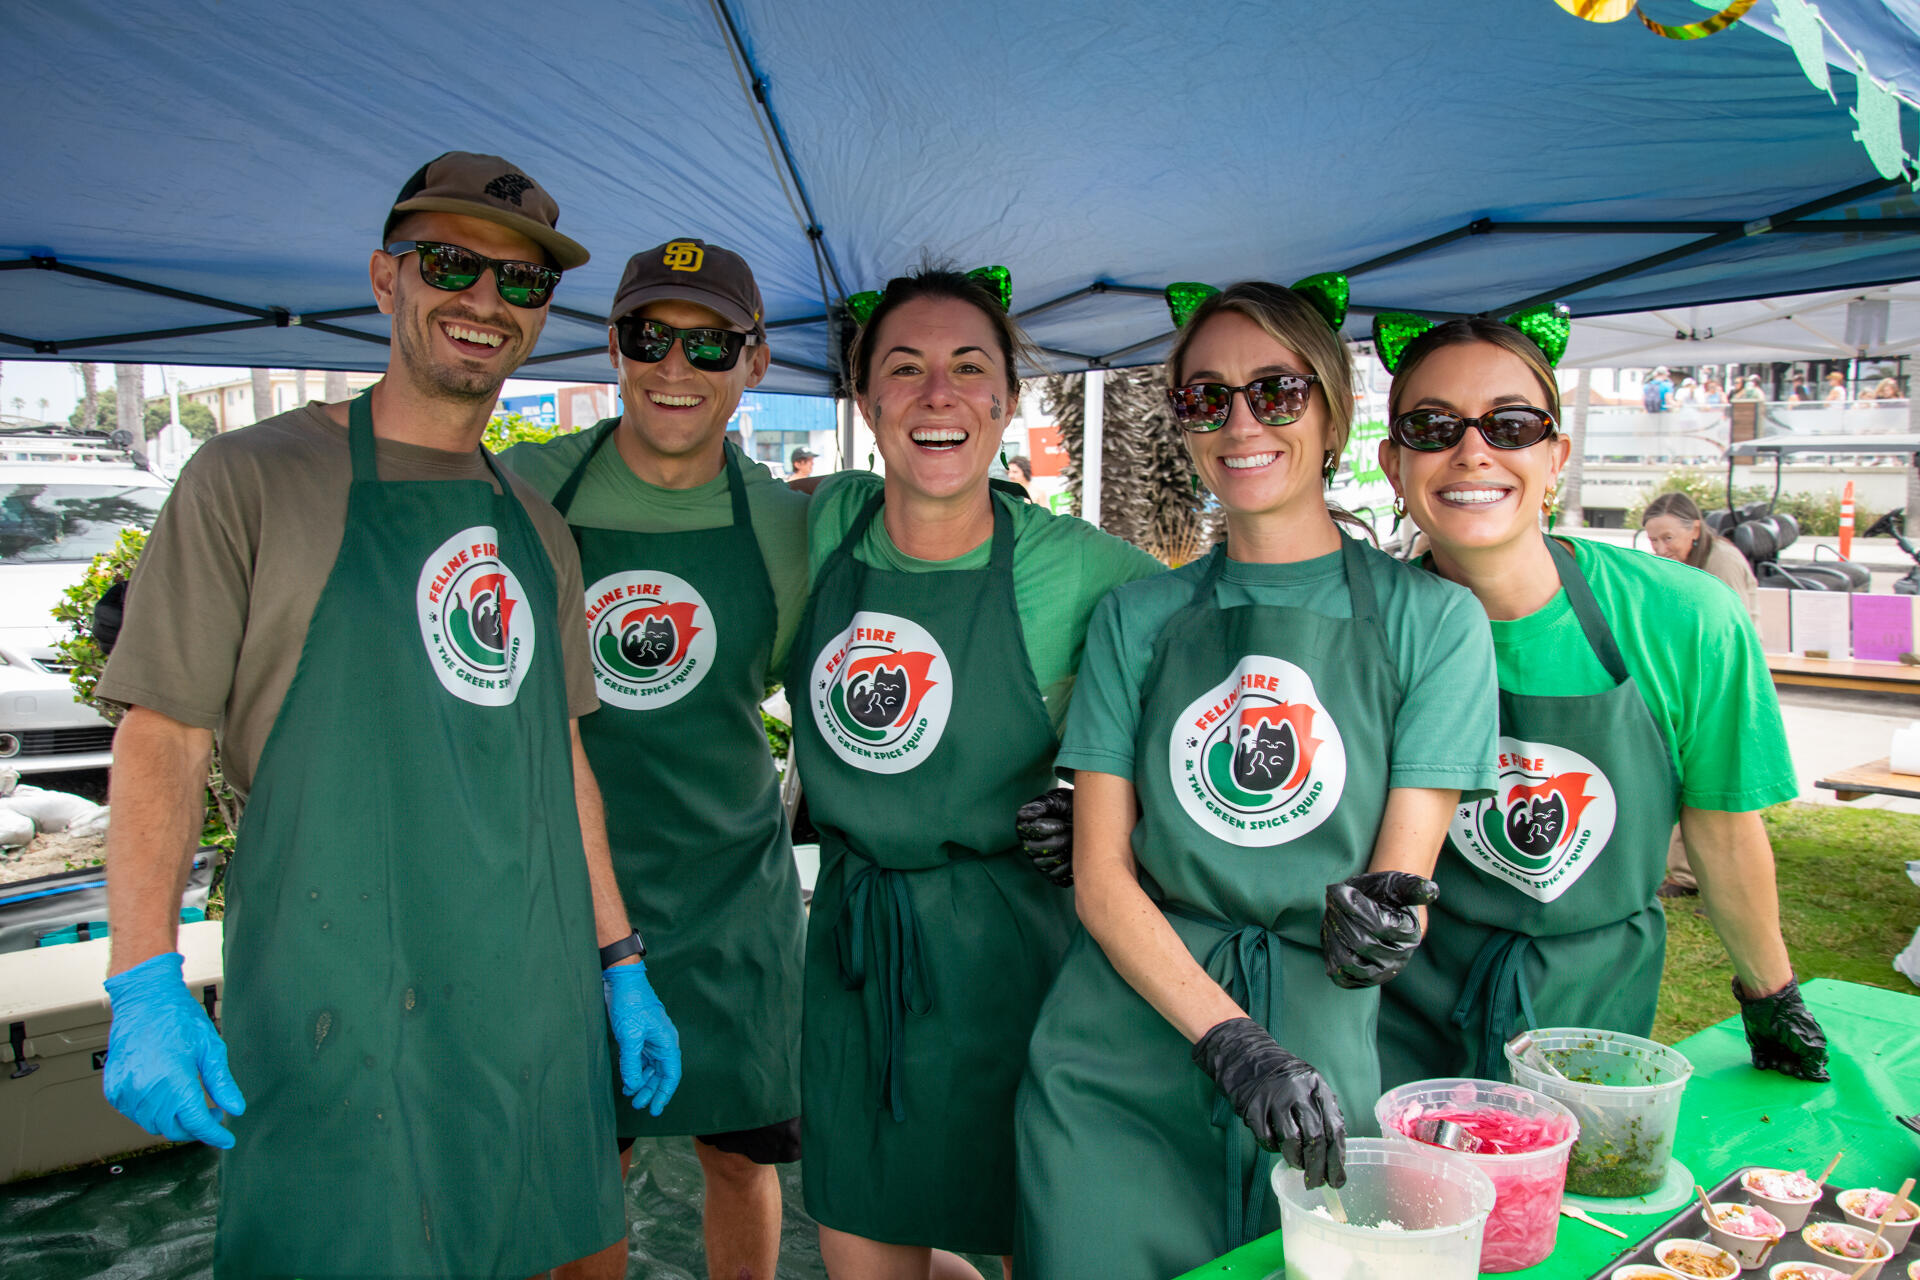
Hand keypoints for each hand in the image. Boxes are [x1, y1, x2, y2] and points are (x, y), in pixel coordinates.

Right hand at [102, 952, 245, 1147]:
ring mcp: (125, 1092)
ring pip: (153, 1125)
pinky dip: (152, 1113)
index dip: (214, 1134)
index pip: (195, 1122)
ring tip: (190, 1102)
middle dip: (195, 1128)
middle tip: (212, 1113)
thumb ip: (221, 1083)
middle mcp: (145, 1090)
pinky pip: (135, 1114)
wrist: (143, 1000)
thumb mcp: (210, 1047)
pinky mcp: (114, 1090)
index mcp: (172, 1080)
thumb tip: (235, 1108)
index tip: (227, 1140)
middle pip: (173, 1129)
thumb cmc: (177, 1017)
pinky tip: (166, 1096)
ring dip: (173, 1122)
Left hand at [604, 961, 681, 1114]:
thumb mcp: (630, 1036)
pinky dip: (635, 1071)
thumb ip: (631, 1063)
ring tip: (631, 1096)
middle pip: (661, 1073)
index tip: (655, 1109)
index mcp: (666, 1042)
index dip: (665, 1093)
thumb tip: (633, 1086)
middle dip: (651, 1091)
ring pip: (650, 1067)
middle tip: (639, 1106)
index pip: (671, 1074)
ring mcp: (650, 1039)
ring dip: (642, 1082)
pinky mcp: (639, 1035)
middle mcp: (661, 1042)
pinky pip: (641, 1059)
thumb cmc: (631, 1004)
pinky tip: (627, 1079)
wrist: (622, 980)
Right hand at [1016, 787, 1073, 886]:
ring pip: (1043, 864)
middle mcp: (1028, 844)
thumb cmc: (1070, 806)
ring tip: (1074, 842)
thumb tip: (1023, 814)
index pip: (1029, 832)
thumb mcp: (1058, 800)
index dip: (1046, 829)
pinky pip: (1053, 876)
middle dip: (1057, 841)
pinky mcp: (1050, 872)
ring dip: (1062, 854)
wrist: (1087, 819)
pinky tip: (1075, 856)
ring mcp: (1038, 859)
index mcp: (1026, 825)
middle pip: (1035, 850)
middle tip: (1071, 833)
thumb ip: (1042, 805)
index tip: (1063, 823)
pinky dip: (1066, 868)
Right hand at [1192, 1017, 1345, 1187]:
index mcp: (1317, 1086)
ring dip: (1297, 1161)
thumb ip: (1322, 1112)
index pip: (1334, 1128)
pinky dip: (1273, 1149)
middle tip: (1317, 1183)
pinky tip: (1276, 1147)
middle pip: (1315, 1138)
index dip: (1337, 1157)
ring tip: (1298, 1167)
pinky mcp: (1253, 1107)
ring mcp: (1274, 1098)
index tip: (1338, 1179)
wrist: (1246, 1056)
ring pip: (1292, 1141)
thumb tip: (1334, 1153)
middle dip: (1318, 1167)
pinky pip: (1267, 1138)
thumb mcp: (1309, 1086)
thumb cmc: (1283, 1078)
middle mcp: (1298, 1091)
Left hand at [1321, 871, 1438, 988]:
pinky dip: (1330, 954)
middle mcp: (1398, 959)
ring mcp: (1380, 973)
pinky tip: (1334, 935)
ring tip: (1333, 918)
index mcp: (1409, 935)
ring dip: (1334, 936)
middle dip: (1341, 918)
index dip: (1352, 906)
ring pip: (1348, 961)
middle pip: (1360, 942)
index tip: (1339, 890)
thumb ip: (1413, 887)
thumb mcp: (1398, 885)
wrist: (1374, 911)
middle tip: (1332, 902)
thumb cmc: (1384, 895)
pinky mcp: (1360, 981)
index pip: (1377, 925)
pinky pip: (1339, 975)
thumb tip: (1431, 891)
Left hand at [1734, 974, 1828, 1080]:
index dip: (1805, 1072)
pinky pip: (1760, 1060)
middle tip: (1785, 1065)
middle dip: (1789, 1070)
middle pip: (1792, 1068)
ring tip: (1774, 1060)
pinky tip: (1763, 1062)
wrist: (1768, 1004)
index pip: (1810, 1067)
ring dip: (1775, 1066)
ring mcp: (1776, 1046)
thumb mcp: (1810, 1044)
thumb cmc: (1792, 1022)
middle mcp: (1792, 1048)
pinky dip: (1761, 1063)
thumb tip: (1822, 1078)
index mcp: (1808, 1046)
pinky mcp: (1760, 1044)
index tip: (1800, 1073)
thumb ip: (1814, 1062)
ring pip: (1777, 1065)